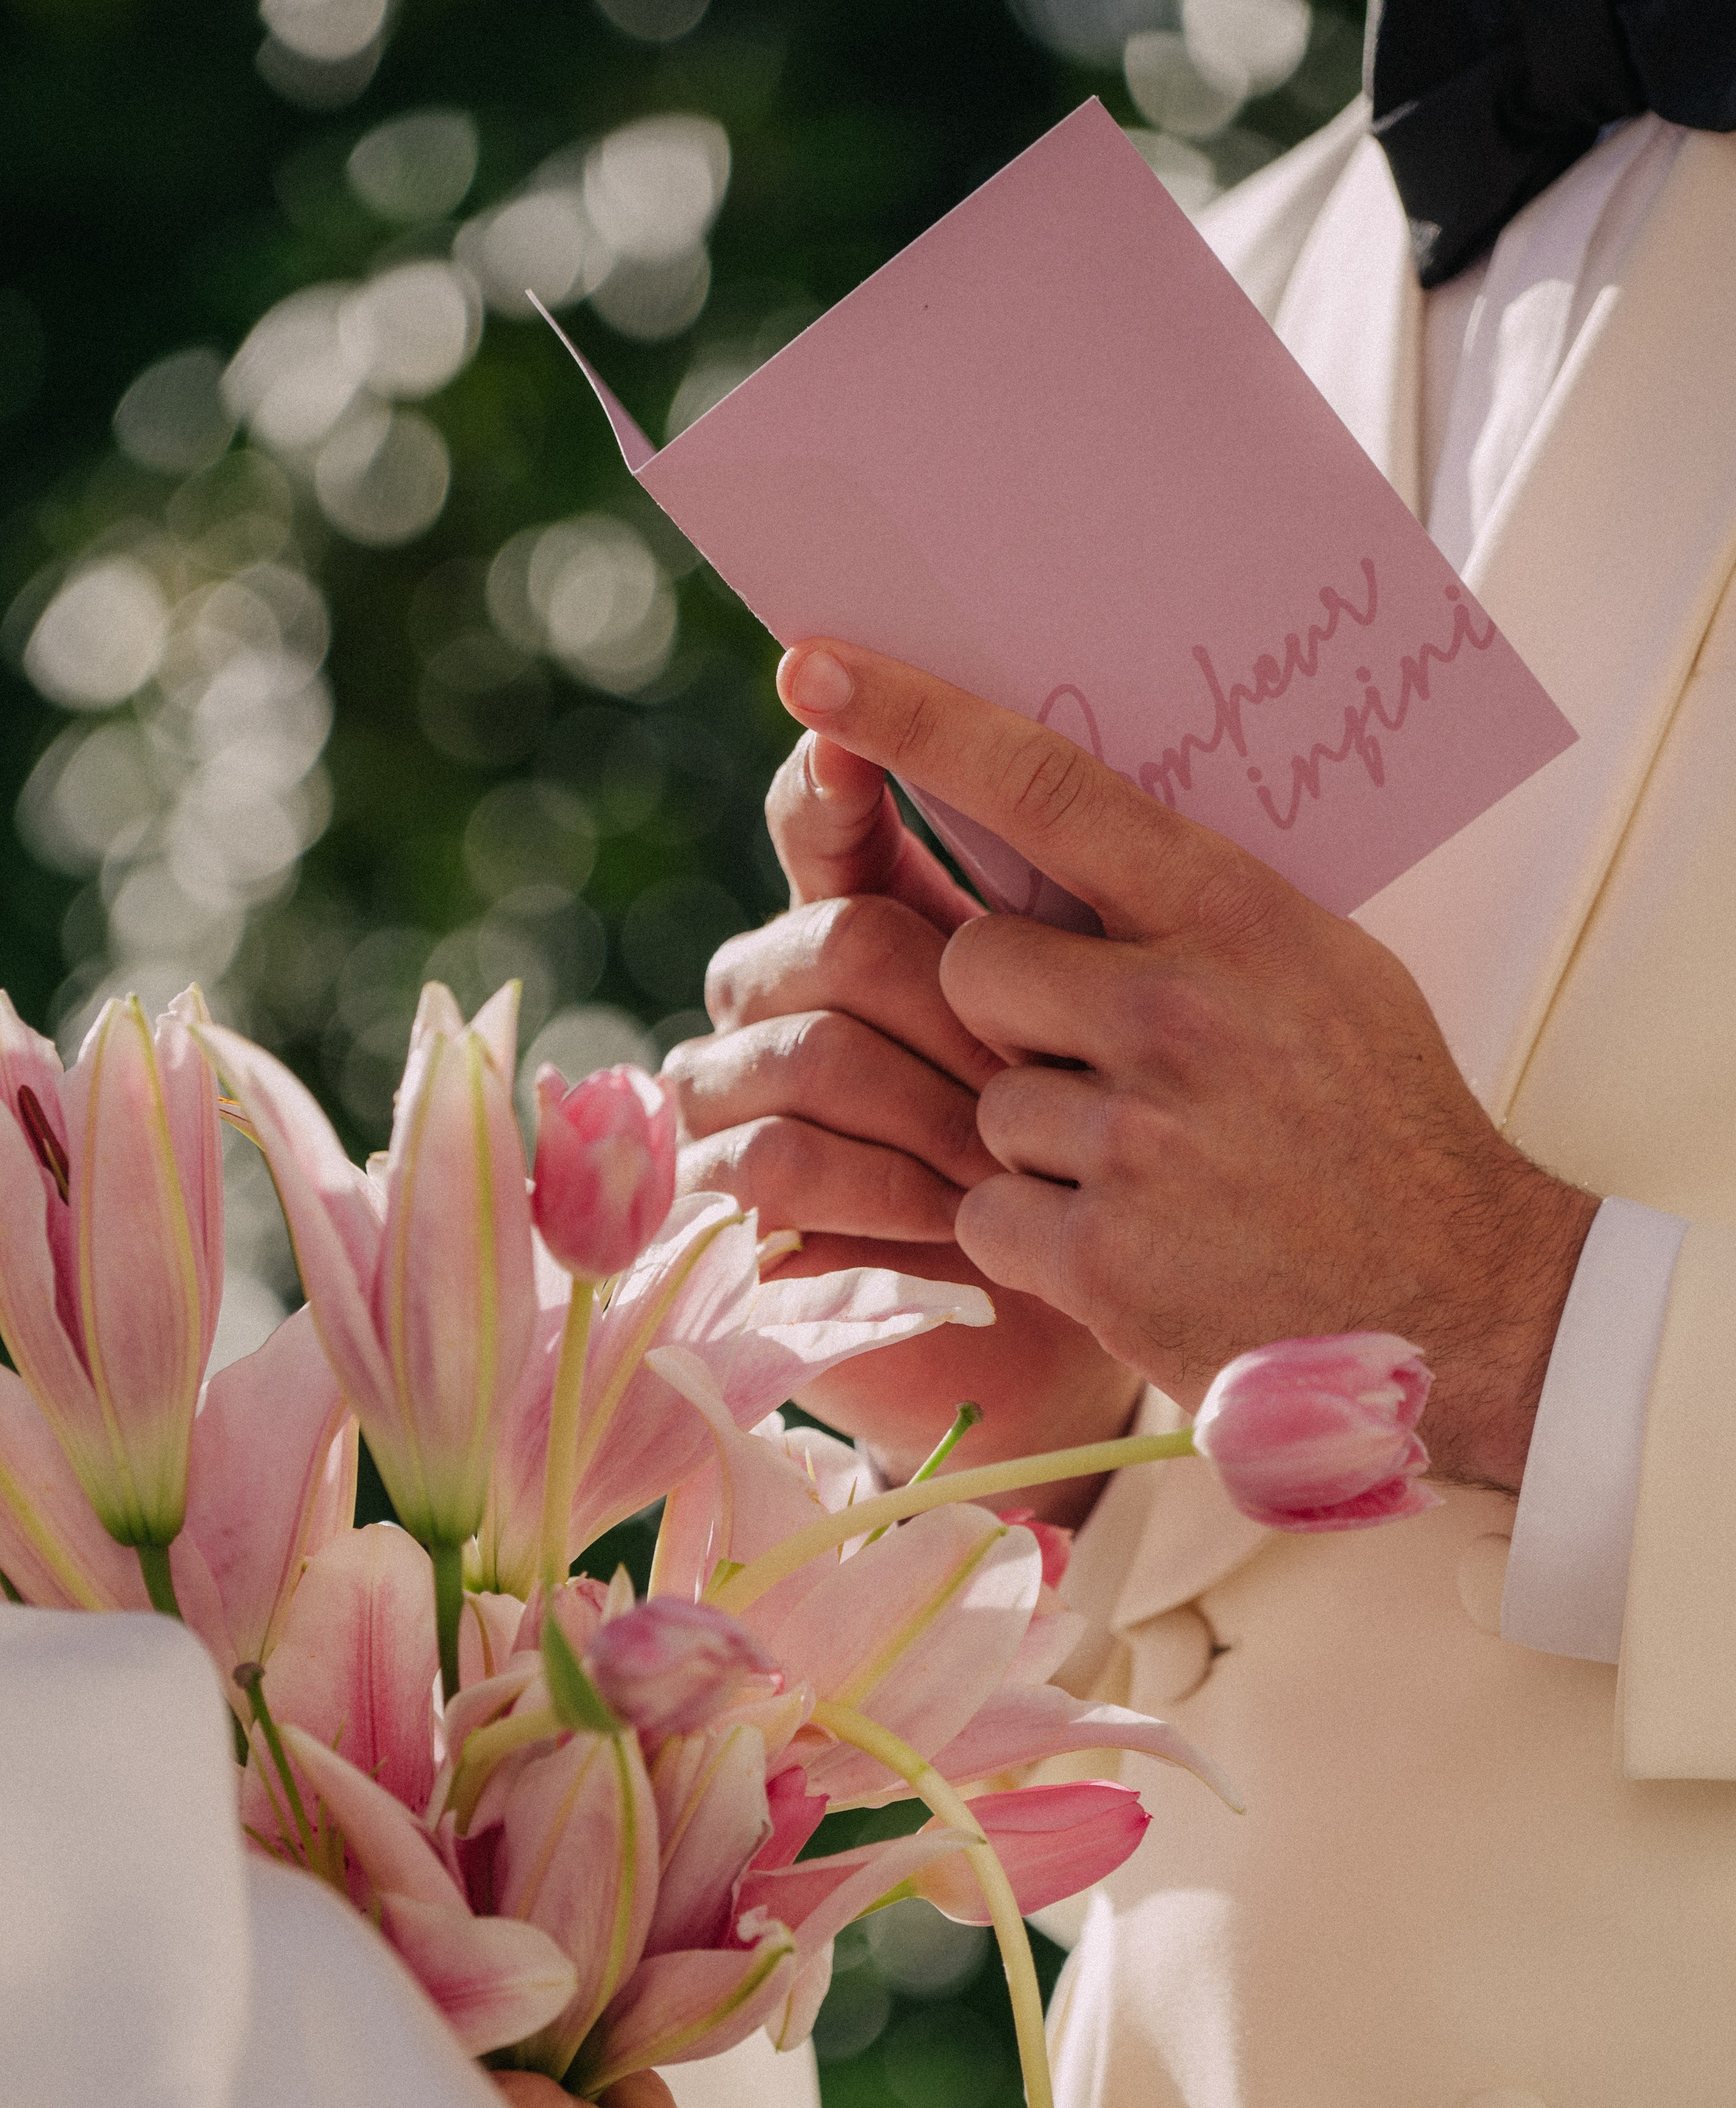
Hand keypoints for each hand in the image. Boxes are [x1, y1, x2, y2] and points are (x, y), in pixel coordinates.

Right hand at [665, 731, 1141, 1511]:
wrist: (1083, 1333)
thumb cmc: (1119, 1165)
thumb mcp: (1113, 1025)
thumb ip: (1064, 912)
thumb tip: (1034, 791)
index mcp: (878, 918)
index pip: (827, 822)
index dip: (833, 777)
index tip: (838, 712)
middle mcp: (789, 991)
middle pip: (837, 939)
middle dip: (954, 1014)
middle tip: (1050, 1076)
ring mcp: (740, 1095)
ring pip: (805, 1047)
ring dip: (927, 1108)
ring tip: (1012, 1159)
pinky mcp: (726, 1203)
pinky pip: (773, 1156)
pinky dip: (877, 1188)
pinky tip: (951, 1219)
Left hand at [772, 639, 1599, 1491]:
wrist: (1460, 1303)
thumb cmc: (1381, 1127)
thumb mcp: (1325, 974)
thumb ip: (1196, 913)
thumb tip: (1066, 835)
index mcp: (1235, 917)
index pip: (1047, 787)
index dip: (919, 722)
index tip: (817, 670)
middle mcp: (1178, 1011)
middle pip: (970, 967)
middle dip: (1010, 1022)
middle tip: (1107, 1072)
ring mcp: (1137, 1137)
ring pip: (983, 1105)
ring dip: (1040, 1148)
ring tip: (1155, 1181)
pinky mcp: (1101, 1255)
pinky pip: (985, 1214)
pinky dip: (1037, 1240)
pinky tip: (1135, 1249)